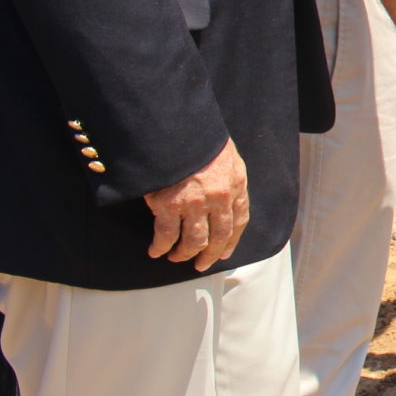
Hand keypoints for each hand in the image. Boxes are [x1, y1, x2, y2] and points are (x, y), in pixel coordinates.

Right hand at [145, 138, 249, 271]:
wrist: (178, 131)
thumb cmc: (200, 140)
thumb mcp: (226, 156)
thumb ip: (227, 178)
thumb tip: (224, 195)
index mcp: (235, 184)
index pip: (239, 220)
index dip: (232, 240)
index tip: (225, 252)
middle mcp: (219, 198)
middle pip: (219, 236)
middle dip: (210, 254)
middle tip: (201, 264)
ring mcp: (195, 204)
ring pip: (193, 241)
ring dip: (185, 254)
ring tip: (176, 257)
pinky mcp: (169, 205)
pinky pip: (166, 235)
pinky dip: (161, 247)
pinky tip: (156, 251)